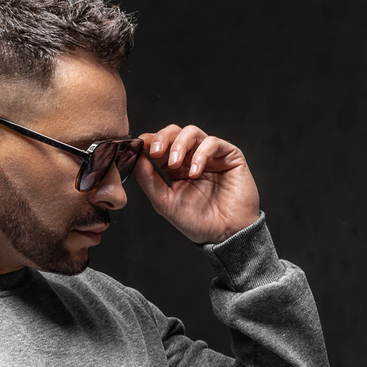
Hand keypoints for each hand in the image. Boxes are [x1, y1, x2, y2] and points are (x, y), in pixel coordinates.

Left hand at [134, 123, 260, 243]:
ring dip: (179, 145)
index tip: (142, 146)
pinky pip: (213, 143)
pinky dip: (200, 154)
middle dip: (163, 138)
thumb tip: (137, 157)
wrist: (224, 234)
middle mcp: (192, 158)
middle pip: (175, 132)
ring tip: (175, 165)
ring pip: (192, 132)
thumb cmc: (196, 222)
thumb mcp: (164, 202)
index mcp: (175, 168)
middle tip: (156, 152)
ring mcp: (210, 155)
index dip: (150, 141)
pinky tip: (195, 172)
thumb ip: (149, 180)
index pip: (161, 145)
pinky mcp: (229, 155)